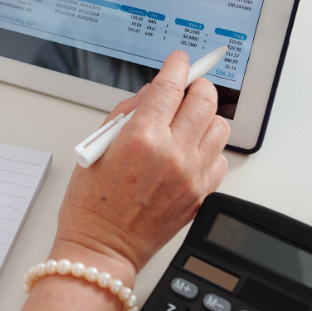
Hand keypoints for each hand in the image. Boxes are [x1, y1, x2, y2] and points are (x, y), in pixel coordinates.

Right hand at [52, 50, 229, 281]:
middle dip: (196, 86)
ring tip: (188, 122)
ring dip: (205, 117)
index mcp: (141, 138)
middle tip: (185, 88)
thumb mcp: (96, 148)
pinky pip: (220, 159)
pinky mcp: (200, 194)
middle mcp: (172, 154)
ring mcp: (191, 175)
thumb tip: (150, 96)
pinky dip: (208, 149)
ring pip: (219, 126)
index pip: (171, 86)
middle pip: (204, 100)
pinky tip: (190, 151)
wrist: (102, 249)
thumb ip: (125, 115)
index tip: (179, 61)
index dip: (177, 67)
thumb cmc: (92, 204)